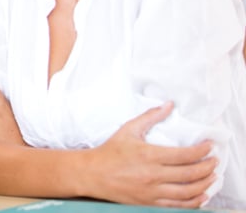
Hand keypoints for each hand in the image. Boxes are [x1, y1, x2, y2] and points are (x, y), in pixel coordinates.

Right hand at [80, 102, 215, 207]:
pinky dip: (194, 202)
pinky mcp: (150, 203)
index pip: (185, 155)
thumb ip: (150, 117)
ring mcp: (152, 192)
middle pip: (190, 174)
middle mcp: (153, 175)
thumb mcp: (128, 130)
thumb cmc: (110, 151)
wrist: (93, 173)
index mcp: (149, 155)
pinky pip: (178, 206)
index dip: (202, 151)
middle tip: (215, 161)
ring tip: (212, 177)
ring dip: (205, 185)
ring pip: (188, 192)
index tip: (209, 146)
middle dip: (208, 167)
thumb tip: (168, 105)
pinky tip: (201, 196)